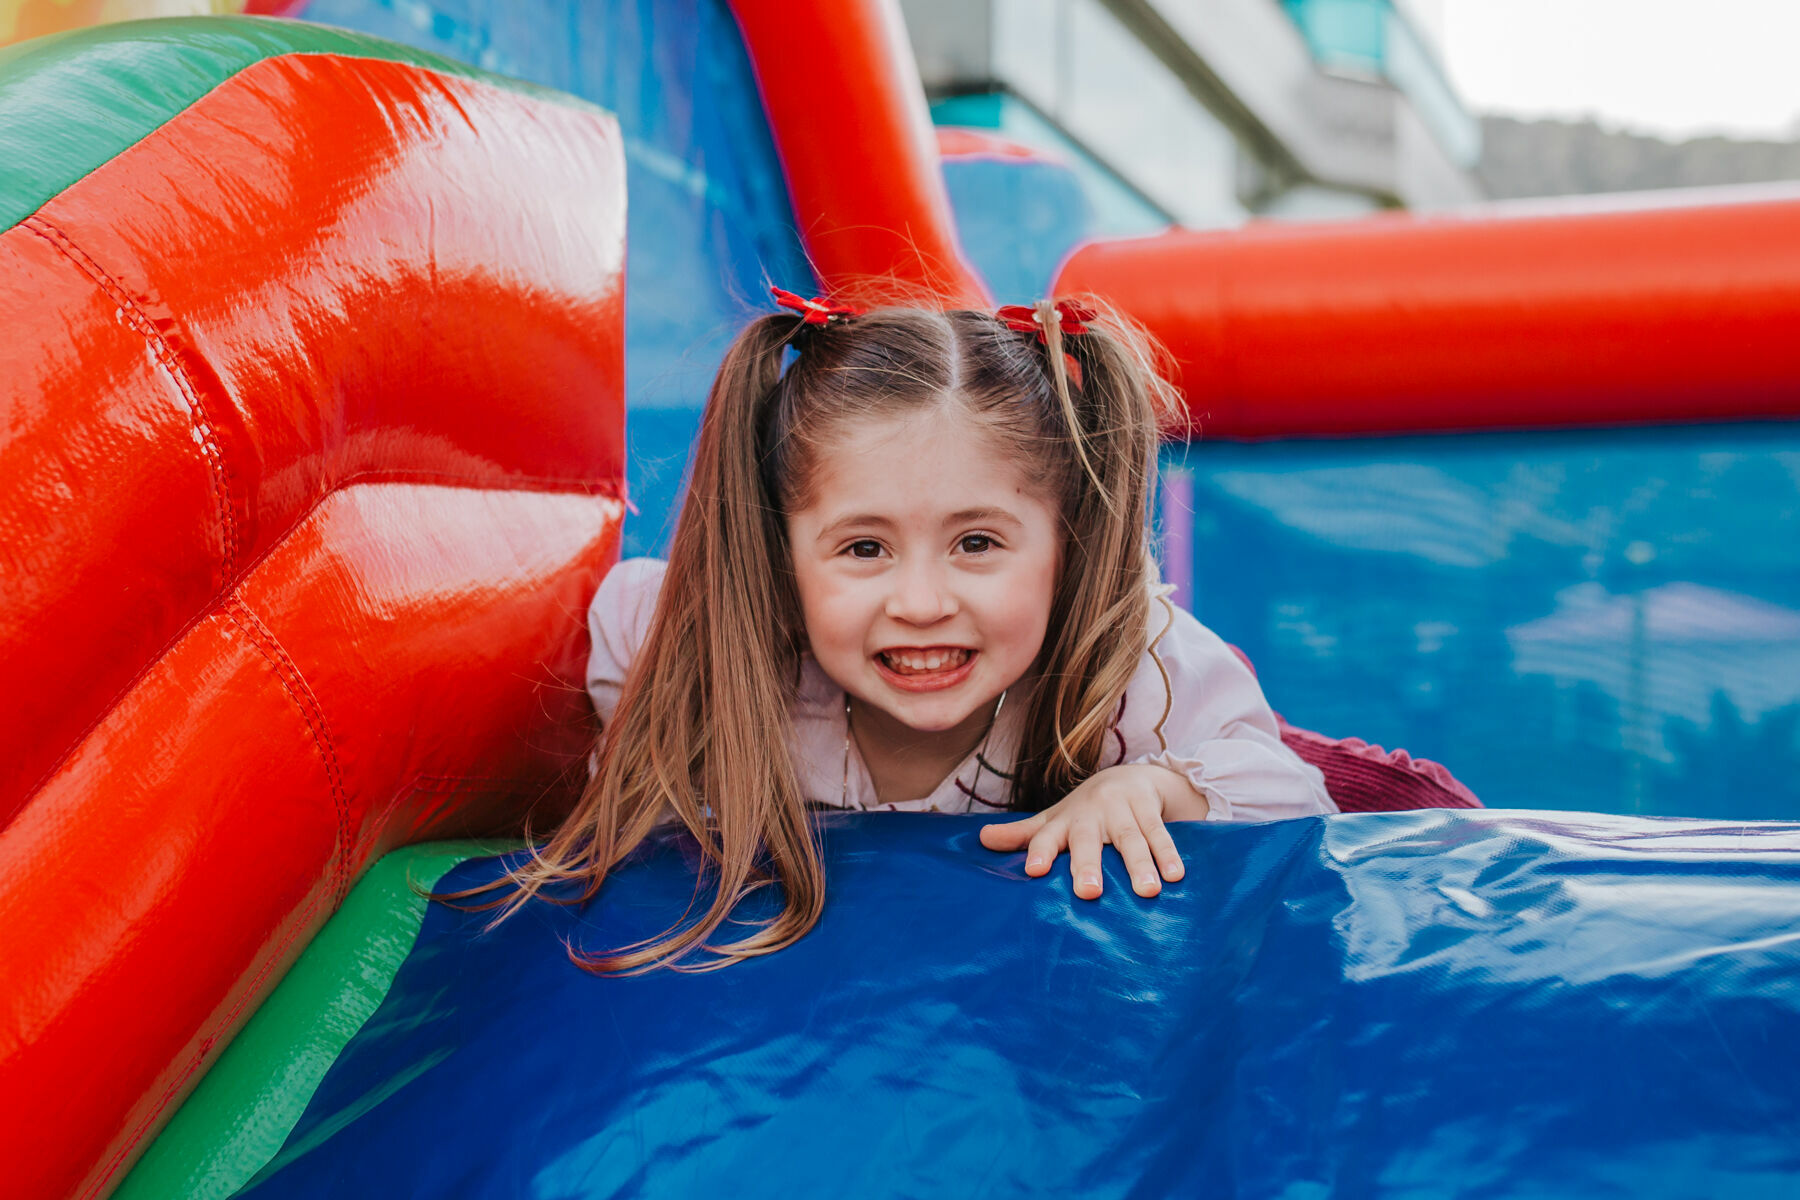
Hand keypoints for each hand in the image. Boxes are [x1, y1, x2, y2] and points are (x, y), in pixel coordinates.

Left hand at [978, 764, 1208, 899]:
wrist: (1129, 777)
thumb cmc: (1084, 811)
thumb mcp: (1053, 820)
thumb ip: (1022, 835)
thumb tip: (981, 839)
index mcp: (1063, 821)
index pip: (1046, 837)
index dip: (1040, 852)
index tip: (1033, 872)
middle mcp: (1090, 814)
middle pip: (1088, 840)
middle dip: (1088, 864)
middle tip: (1088, 893)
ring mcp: (1121, 809)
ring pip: (1130, 838)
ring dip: (1139, 864)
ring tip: (1147, 891)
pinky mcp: (1148, 807)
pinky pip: (1160, 833)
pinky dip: (1169, 853)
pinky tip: (1176, 875)